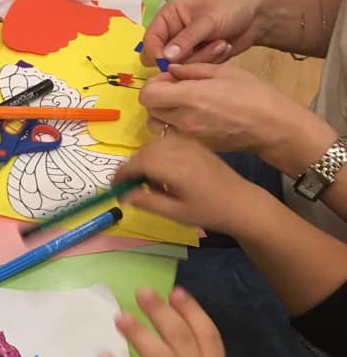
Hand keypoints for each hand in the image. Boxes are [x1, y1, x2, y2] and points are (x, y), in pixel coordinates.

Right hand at [115, 136, 273, 235]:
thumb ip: (146, 202)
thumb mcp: (174, 213)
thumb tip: (123, 195)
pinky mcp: (194, 145)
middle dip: (132, 168)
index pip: (138, 163)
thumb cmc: (207, 212)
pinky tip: (164, 173)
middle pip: (144, 152)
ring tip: (150, 183)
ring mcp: (189, 145)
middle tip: (130, 189)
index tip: (115, 188)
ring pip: (154, 146)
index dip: (122, 174)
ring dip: (144, 161)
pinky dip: (157, 155)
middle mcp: (181, 151)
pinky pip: (166, 144)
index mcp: (175, 168)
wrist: (240, 202)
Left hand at [139, 63, 315, 154]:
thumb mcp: (224, 72)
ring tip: (181, 105)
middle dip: (157, 97)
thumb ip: (193, 70)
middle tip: (175, 90)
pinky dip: (172, 126)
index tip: (168, 79)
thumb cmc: (254, 94)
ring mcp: (187, 138)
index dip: (153, 84)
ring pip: (156, 126)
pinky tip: (191, 118)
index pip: (147, 95)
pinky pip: (170, 137)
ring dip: (161, 113)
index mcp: (189, 98)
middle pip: (149, 110)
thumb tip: (172, 70)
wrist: (272, 127)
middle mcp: (182, 120)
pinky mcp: (193, 148)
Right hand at [141, 0, 264, 64]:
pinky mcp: (195, 60)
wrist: (257, 18)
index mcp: (169, 17)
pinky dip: (208, 62)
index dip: (157, 53)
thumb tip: (165, 57)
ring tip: (220, 43)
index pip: (150, 40)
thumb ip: (186, 39)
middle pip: (159, 58)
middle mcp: (171, 33)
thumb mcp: (208, 20)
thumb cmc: (232, 8)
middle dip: (180, 59)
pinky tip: (223, 48)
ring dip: (201, 58)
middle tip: (201, 51)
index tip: (170, 62)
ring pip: (178, 67)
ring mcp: (183, 48)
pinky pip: (192, 71)